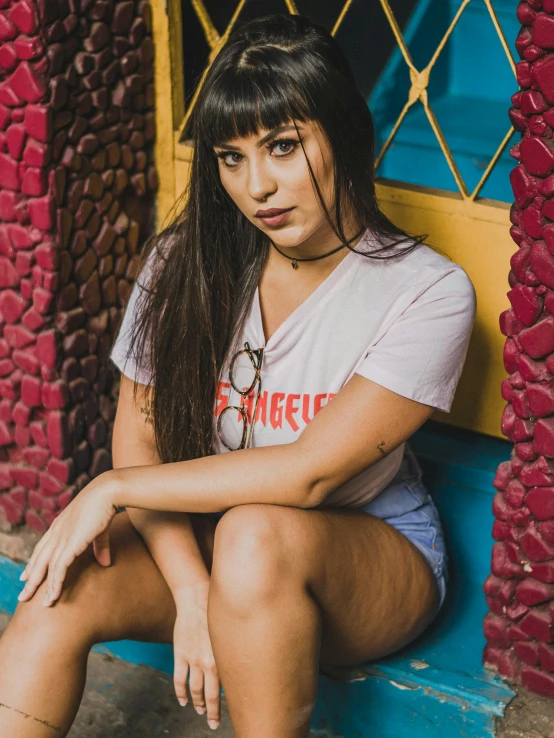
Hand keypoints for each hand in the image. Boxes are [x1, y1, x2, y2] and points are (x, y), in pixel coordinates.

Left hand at [18, 473, 118, 606]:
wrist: (107, 492)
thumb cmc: (104, 505)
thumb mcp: (99, 530)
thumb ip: (99, 547)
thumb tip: (106, 563)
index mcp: (60, 525)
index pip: (41, 547)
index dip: (34, 562)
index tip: (27, 575)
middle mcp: (56, 532)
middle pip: (38, 559)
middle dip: (30, 578)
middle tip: (24, 594)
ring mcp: (61, 537)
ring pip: (45, 567)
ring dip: (40, 586)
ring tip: (41, 603)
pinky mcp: (70, 543)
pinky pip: (58, 568)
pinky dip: (55, 583)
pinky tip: (53, 596)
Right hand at [173, 581, 220, 729]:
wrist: (197, 600)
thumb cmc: (216, 614)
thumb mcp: (228, 635)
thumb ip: (229, 653)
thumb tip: (237, 667)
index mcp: (223, 658)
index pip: (226, 688)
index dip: (225, 704)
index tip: (227, 714)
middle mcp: (209, 662)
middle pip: (211, 695)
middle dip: (212, 712)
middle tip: (213, 723)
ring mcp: (193, 659)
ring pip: (195, 690)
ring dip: (197, 703)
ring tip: (200, 710)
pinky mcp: (181, 655)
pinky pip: (179, 679)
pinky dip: (180, 693)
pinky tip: (183, 700)